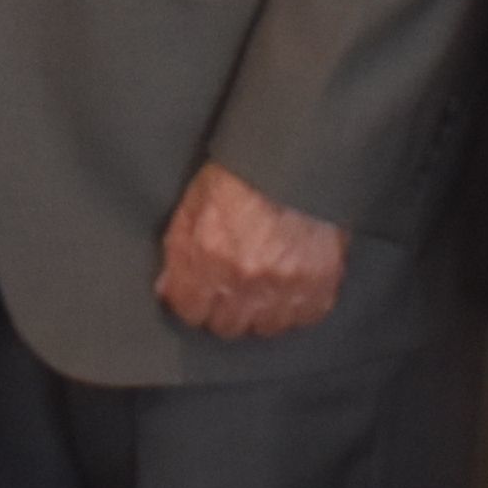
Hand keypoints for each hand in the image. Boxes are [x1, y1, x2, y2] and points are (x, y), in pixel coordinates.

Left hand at [150, 161, 348, 341]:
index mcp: (209, 257)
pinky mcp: (321, 283)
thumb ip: (177, 250)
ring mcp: (286, 285)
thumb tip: (166, 289)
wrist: (296, 159)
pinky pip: (306, 317)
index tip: (198, 298)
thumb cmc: (242, 174)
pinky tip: (292, 289)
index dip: (192, 304)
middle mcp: (246, 279)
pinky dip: (299, 307)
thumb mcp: (194, 204)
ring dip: (263, 313)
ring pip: (267, 328)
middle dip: (226, 311)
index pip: (190, 311)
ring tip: (263, 290)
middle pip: (228, 326)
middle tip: (232, 292)